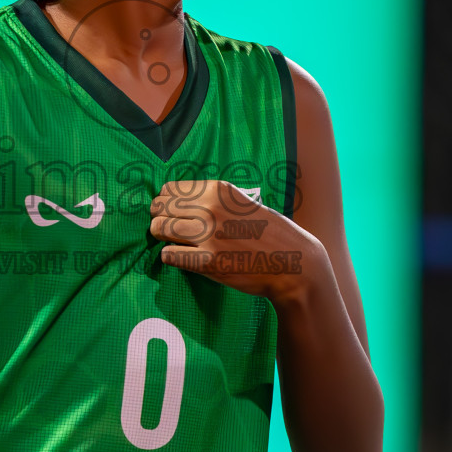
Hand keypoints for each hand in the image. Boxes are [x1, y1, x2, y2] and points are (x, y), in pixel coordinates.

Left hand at [149, 180, 328, 302]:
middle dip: (158, 217)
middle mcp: (211, 209)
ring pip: (160, 229)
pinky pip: (169, 255)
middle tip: (164, 227)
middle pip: (161, 208)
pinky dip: (170, 256)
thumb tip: (178, 200)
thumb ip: (214, 200)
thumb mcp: (243, 203)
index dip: (164, 200)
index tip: (167, 209)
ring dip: (160, 236)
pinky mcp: (208, 262)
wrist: (293, 262)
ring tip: (170, 241)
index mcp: (218, 190)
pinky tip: (179, 257)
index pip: (170, 189)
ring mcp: (208, 236)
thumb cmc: (270, 232)